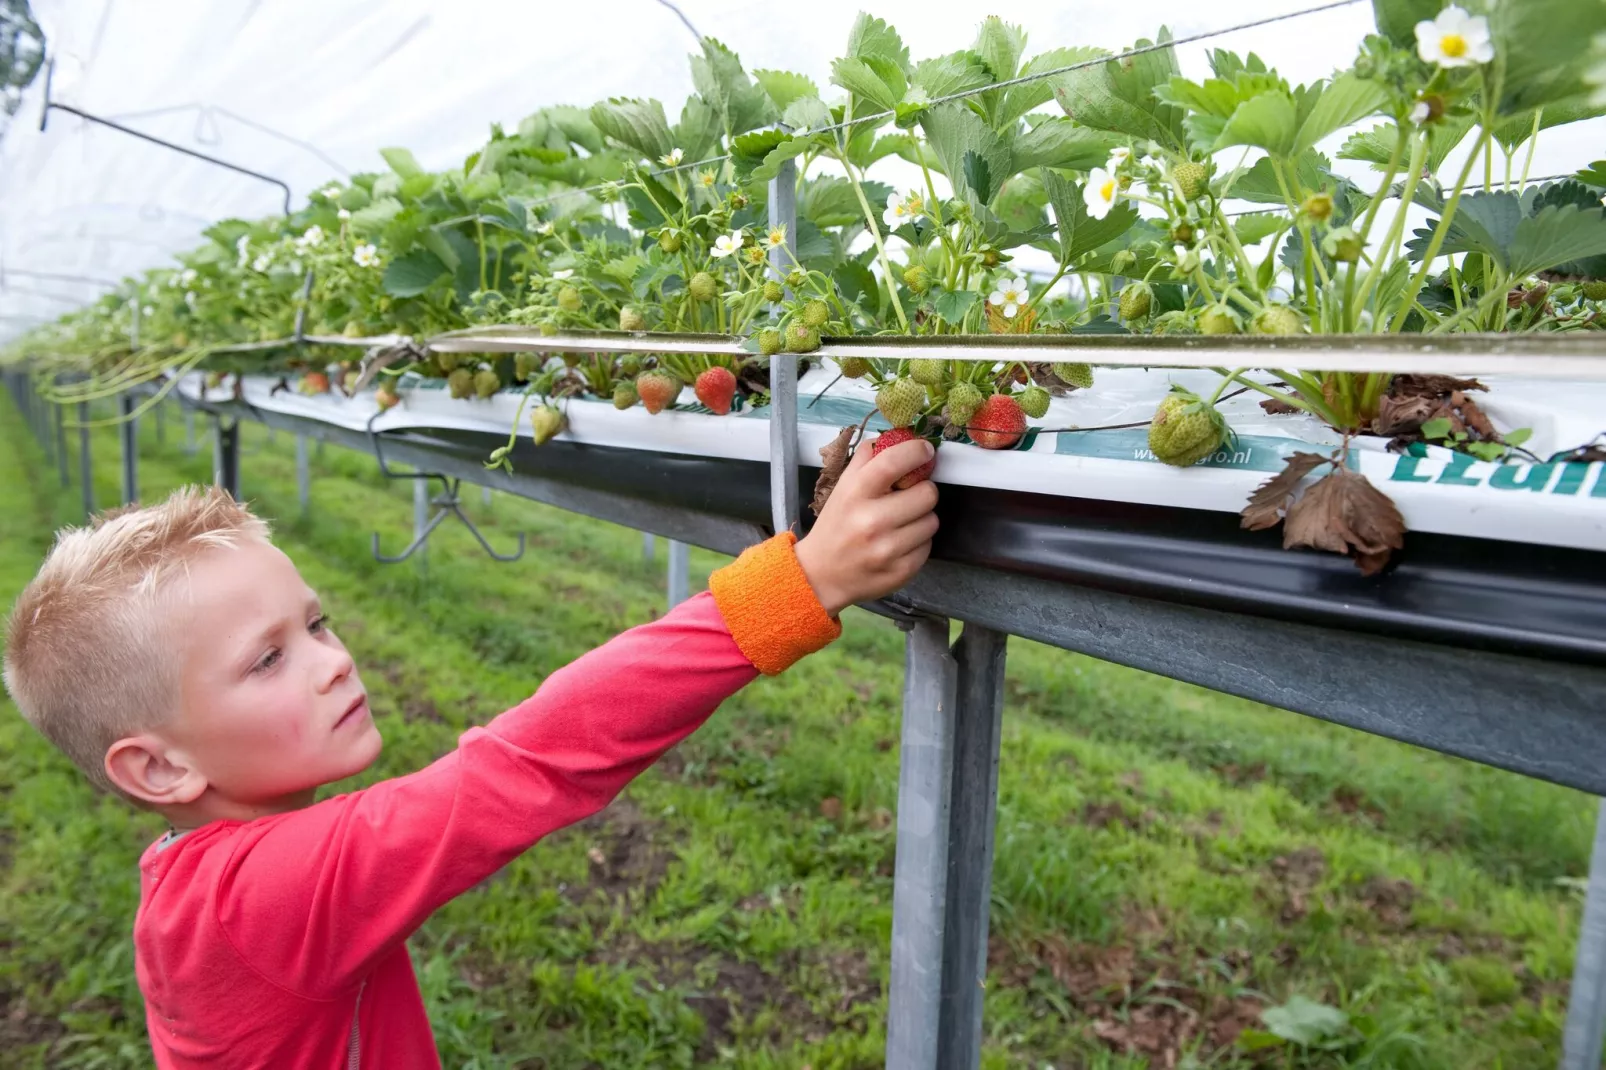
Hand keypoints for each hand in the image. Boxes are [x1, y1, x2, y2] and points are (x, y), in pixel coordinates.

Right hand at [794, 436, 939, 616]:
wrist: (821, 574)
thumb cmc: (836, 524)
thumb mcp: (842, 487)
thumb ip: (867, 458)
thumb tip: (898, 437)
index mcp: (856, 494)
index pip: (893, 462)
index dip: (917, 451)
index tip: (925, 451)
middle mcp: (871, 521)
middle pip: (927, 493)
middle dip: (922, 491)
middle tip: (910, 496)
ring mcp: (887, 549)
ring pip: (932, 521)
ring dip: (922, 518)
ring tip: (903, 522)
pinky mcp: (901, 571)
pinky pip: (928, 546)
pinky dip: (918, 542)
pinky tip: (900, 543)